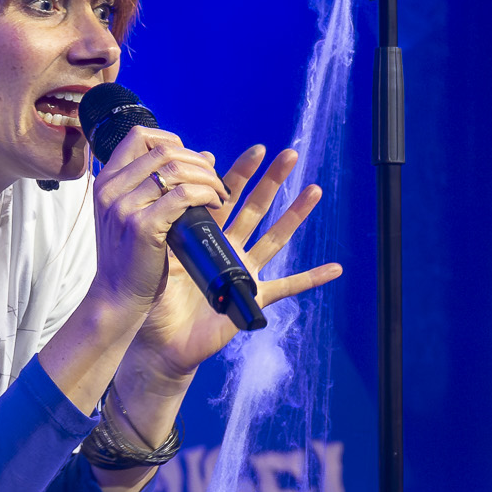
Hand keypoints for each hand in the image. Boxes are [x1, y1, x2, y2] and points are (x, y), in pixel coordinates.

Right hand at [86, 124, 230, 314]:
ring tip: (220, 194)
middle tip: (216, 181)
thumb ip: (161, 184)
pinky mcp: (143, 226)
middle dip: (198, 161)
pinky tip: (215, 203)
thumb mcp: (137, 213)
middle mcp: (111, 188)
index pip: (139, 136)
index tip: (191, 160)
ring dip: (207, 177)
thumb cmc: (131, 256)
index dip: (172, 140)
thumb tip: (206, 156)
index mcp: (107, 181)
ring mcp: (125, 206)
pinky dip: (206, 194)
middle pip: (163, 150)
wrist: (117, 296)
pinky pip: (183, 195)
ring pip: (176, 170)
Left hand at [126, 144, 338, 383]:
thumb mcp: (161, 255)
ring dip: (296, 214)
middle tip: (290, 154)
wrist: (162, 341)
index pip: (226, 197)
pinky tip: (334, 268)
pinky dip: (312, 278)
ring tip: (314, 189)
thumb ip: (172, 223)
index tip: (257, 149)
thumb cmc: (157, 300)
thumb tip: (178, 186)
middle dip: (273, 181)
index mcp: (206, 237)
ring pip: (275, 237)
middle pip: (257, 208)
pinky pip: (288, 287)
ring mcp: (245, 272)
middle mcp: (230, 249)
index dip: (240, 173)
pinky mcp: (254, 298)